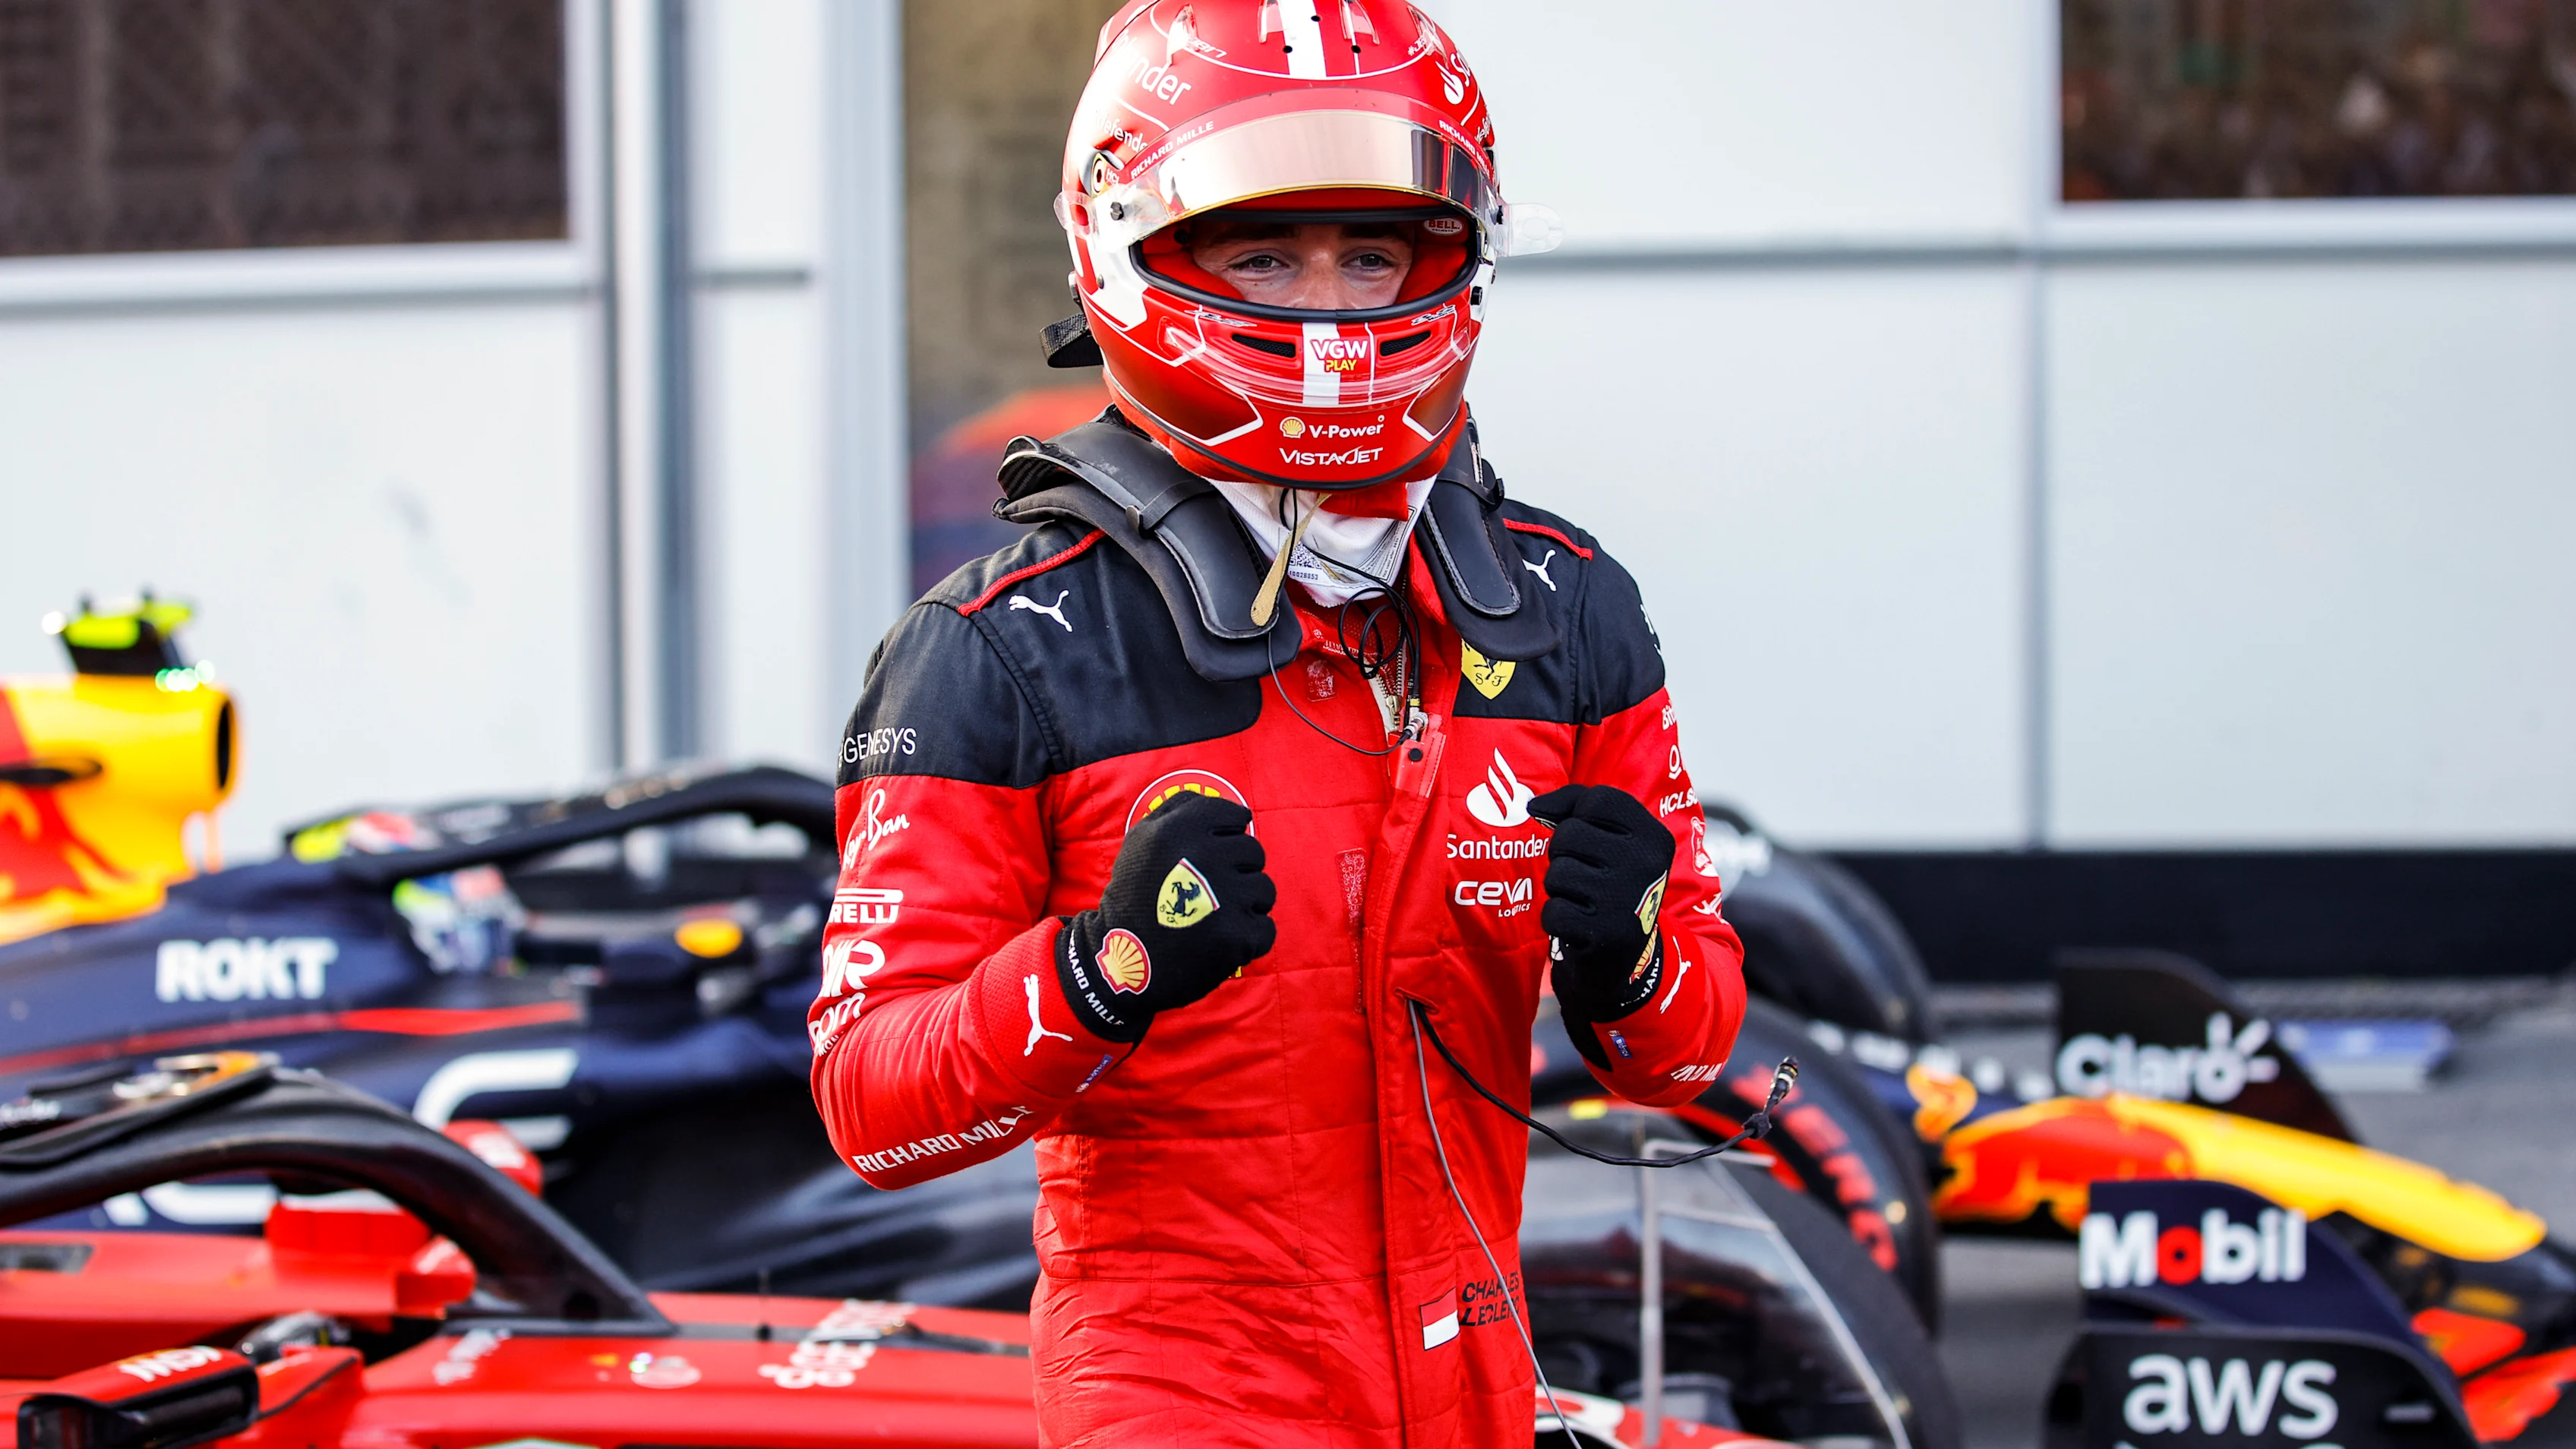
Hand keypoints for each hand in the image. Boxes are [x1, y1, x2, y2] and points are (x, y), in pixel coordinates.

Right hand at [1056, 791, 1276, 1042]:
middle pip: (1254, 852)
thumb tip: (1234, 809)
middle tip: (1208, 892)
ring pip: (1265, 889)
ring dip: (1245, 904)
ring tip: (1213, 917)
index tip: (1215, 854)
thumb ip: (1181, 809)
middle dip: (1237, 870)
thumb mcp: (1142, 838)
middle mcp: (1206, 857)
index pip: (1235, 815)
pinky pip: (1265, 928)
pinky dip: (1247, 938)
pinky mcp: (1237, 936)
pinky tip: (1219, 941)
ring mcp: (1225, 898)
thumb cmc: (1135, 894)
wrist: (1124, 960)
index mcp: (1181, 829)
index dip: (1228, 835)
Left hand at [1528, 784, 1673, 1023]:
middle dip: (1564, 855)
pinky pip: (1552, 910)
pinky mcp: (1603, 934)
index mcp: (1654, 837)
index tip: (1584, 835)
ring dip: (1559, 889)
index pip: (1599, 798)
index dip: (1576, 813)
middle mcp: (1645, 864)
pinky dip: (1557, 920)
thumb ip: (1577, 806)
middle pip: (1570, 833)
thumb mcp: (1613, 840)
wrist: (1626, 959)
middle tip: (1585, 878)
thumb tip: (1533, 805)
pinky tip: (1579, 926)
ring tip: (1583, 902)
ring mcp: (1625, 899)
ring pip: (1557, 872)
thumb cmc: (1610, 887)